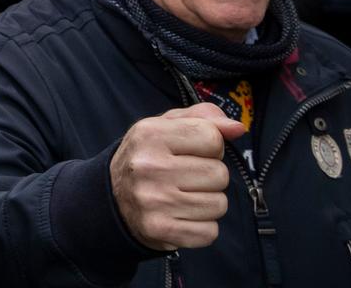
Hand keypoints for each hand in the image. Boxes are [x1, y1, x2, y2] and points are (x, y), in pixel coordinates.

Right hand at [110, 103, 243, 250]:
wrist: (112, 198)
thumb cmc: (148, 157)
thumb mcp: (166, 127)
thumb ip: (203, 118)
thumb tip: (238, 128)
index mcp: (149, 134)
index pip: (212, 138)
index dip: (210, 146)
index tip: (191, 152)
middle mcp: (148, 166)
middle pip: (219, 174)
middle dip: (210, 176)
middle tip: (186, 177)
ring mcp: (153, 201)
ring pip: (219, 204)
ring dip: (208, 202)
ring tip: (184, 196)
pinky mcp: (160, 230)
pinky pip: (210, 232)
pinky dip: (202, 227)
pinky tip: (181, 216)